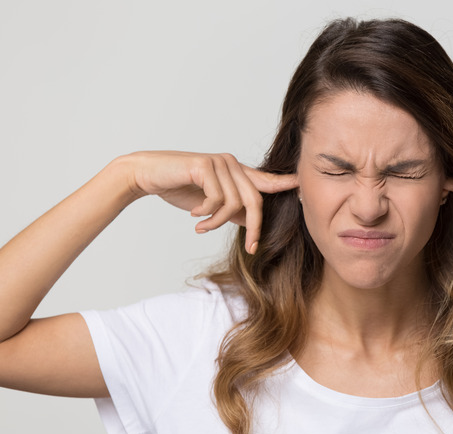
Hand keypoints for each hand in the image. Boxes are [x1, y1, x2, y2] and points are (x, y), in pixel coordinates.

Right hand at [120, 151, 297, 253]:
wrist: (147, 175)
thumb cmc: (179, 187)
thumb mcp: (210, 202)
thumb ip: (233, 210)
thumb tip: (253, 222)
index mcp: (236, 171)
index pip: (265, 180)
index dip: (284, 184)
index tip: (302, 188)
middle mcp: (232, 164)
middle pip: (255, 200)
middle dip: (256, 228)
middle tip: (251, 248)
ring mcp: (220, 162)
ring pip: (234, 203)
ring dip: (217, 222)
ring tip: (201, 227)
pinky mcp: (206, 165)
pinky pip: (217, 199)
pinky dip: (206, 213)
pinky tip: (194, 214)